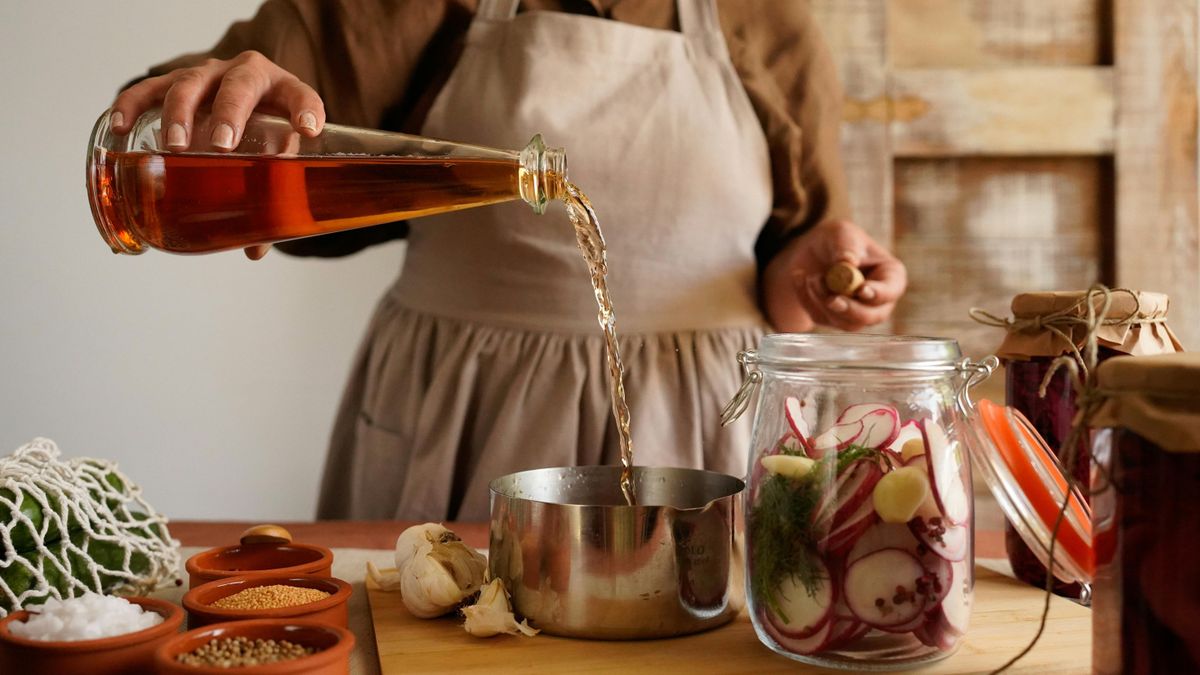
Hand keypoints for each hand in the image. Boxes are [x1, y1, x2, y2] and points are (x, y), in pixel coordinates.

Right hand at [112, 51, 322, 260]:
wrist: (238, 98)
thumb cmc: (264, 130)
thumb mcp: (275, 154)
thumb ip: (271, 196)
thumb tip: (254, 249)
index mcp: (282, 90)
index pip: (300, 96)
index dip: (305, 110)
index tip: (307, 130)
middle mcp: (244, 74)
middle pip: (237, 87)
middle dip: (229, 114)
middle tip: (222, 146)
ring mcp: (207, 74)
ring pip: (189, 84)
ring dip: (180, 114)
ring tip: (174, 146)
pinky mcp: (172, 81)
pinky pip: (147, 89)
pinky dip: (131, 104)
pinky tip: (121, 127)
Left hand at [762, 220, 906, 331]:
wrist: (814, 250)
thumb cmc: (837, 239)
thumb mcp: (842, 233)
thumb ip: (846, 246)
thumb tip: (848, 262)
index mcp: (890, 276)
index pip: (890, 291)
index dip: (878, 294)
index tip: (861, 290)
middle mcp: (878, 300)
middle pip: (871, 316)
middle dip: (850, 309)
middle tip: (831, 299)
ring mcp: (857, 313)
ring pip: (845, 322)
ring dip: (824, 302)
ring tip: (812, 277)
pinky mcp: (834, 319)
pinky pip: (821, 317)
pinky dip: (807, 298)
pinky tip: (799, 276)